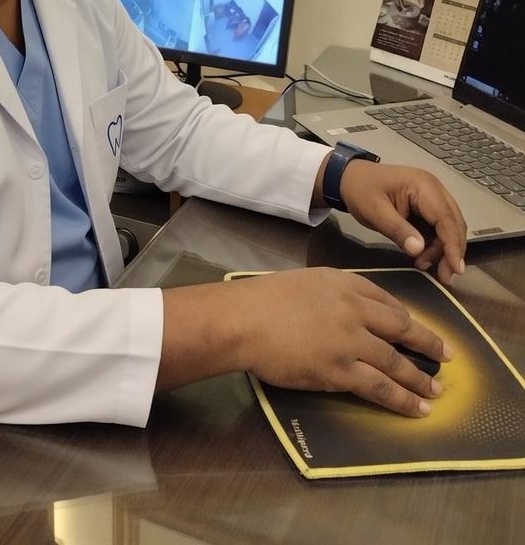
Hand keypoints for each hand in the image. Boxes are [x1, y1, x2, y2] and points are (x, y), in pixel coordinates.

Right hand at [159, 268, 451, 415]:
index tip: (415, 326)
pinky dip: (403, 400)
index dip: (405, 316)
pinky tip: (417, 408)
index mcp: (343, 284)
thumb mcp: (303, 283)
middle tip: (446, 355)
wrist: (245, 318)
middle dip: (427, 342)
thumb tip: (337, 314)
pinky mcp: (342, 371)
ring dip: (419, 378)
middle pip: (401, 327)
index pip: (385, 298)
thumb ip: (327, 296)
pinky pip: (381, 387)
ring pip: (396, 362)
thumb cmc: (263, 300)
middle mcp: (355, 309)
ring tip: (436, 391)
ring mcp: (351, 341)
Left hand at [329, 159, 466, 285]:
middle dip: (451, 251)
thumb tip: (419, 250)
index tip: (456, 269)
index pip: (445, 218)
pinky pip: (437, 227)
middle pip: (453, 223)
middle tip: (445, 276)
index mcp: (423, 186)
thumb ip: (398, 230)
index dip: (453, 245)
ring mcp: (431, 196)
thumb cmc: (360, 190)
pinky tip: (422, 256)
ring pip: (448, 227)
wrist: (348, 177)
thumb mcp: (375, 212)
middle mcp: (434, 189)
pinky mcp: (426, 206)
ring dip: (441, 249)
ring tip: (422, 264)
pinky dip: (433, 243)